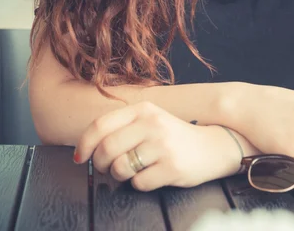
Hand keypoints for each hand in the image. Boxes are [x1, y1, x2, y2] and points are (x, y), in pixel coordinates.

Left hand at [74, 102, 239, 190]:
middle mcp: (152, 124)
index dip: (84, 144)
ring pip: (120, 168)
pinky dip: (140, 184)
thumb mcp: (149, 120)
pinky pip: (139, 183)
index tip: (80, 157)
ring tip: (133, 170)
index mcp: (142, 110)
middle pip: (106, 149)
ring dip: (120, 176)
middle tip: (106, 168)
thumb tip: (87, 148)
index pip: (100, 125)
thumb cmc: (174, 137)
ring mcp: (163, 145)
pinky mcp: (172, 167)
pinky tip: (151, 175)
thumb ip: (121, 127)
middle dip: (100, 164)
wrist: (213, 146)